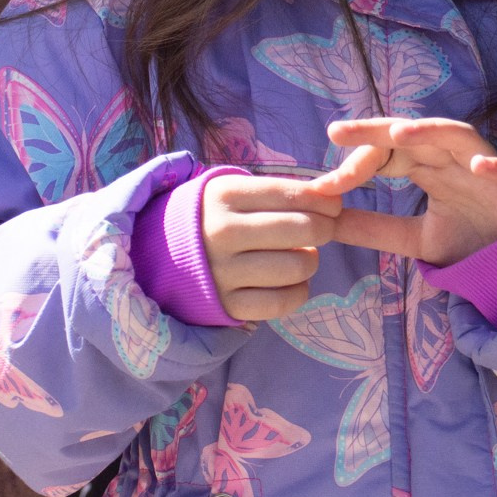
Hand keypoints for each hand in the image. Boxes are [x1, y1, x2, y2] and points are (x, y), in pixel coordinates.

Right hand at [201, 175, 341, 321]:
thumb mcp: (235, 192)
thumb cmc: (214, 216)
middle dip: (326, 228)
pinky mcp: (227, 304)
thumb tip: (333, 199)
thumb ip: (279, 192)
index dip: (324, 201)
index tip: (333, 207)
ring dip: (311, 260)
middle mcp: (222, 232)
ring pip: (296, 266)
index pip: (291, 194)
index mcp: (225, 195)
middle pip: (302, 229)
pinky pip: (282, 302)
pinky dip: (299, 292)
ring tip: (302, 255)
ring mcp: (223, 271)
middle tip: (325, 229)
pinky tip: (294, 282)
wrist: (162, 253)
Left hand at [310, 118, 496, 266]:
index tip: (324, 185)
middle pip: (412, 134)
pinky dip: (494, 166)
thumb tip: (324, 221)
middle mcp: (452, 159)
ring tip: (399, 135)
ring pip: (457, 136)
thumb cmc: (466, 239)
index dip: (356, 164)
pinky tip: (477, 166)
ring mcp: (484, 168)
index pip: (386, 153)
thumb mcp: (411, 238)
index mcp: (427, 167)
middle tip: (339, 132)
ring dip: (430, 131)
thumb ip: (373, 228)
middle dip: (376, 132)